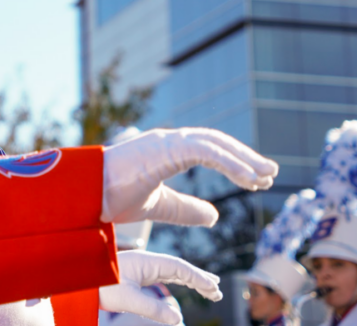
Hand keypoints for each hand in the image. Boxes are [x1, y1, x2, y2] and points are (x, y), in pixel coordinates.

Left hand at [99, 250, 221, 323]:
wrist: (79, 278)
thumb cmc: (100, 286)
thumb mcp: (128, 299)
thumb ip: (152, 308)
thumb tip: (176, 318)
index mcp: (147, 262)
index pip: (179, 267)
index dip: (198, 278)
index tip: (214, 288)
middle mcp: (147, 261)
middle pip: (180, 267)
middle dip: (199, 278)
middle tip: (218, 290)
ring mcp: (143, 266)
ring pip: (173, 271)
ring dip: (191, 279)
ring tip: (209, 288)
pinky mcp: (137, 273)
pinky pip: (163, 274)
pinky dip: (178, 280)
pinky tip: (185, 285)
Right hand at [102, 128, 277, 224]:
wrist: (87, 195)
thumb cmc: (112, 198)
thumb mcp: (159, 206)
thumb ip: (185, 209)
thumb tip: (215, 215)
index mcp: (166, 151)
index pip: (208, 150)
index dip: (233, 162)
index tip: (255, 180)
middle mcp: (169, 141)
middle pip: (217, 143)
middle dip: (245, 157)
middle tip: (270, 173)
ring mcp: (167, 141)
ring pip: (215, 143)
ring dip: (243, 158)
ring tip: (265, 175)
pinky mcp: (166, 148)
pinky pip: (206, 151)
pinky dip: (230, 163)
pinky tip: (247, 178)